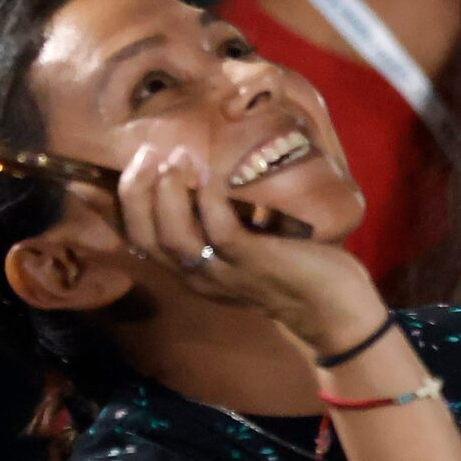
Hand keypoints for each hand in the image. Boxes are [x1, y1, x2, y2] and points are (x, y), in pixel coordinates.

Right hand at [117, 144, 379, 352]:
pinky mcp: (254, 262)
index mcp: (192, 271)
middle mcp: (198, 277)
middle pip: (145, 238)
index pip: (139, 240)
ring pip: (173, 238)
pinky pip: (219, 229)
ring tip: (175, 157)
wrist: (335, 308)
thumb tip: (201, 177)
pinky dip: (208, 199)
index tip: (131, 164)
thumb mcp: (244, 246)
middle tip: (146, 152)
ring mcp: (224, 272)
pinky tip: (207, 174)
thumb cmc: (292, 269)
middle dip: (136, 193)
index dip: (125, 202)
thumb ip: (219, 221)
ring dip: (167, 194)